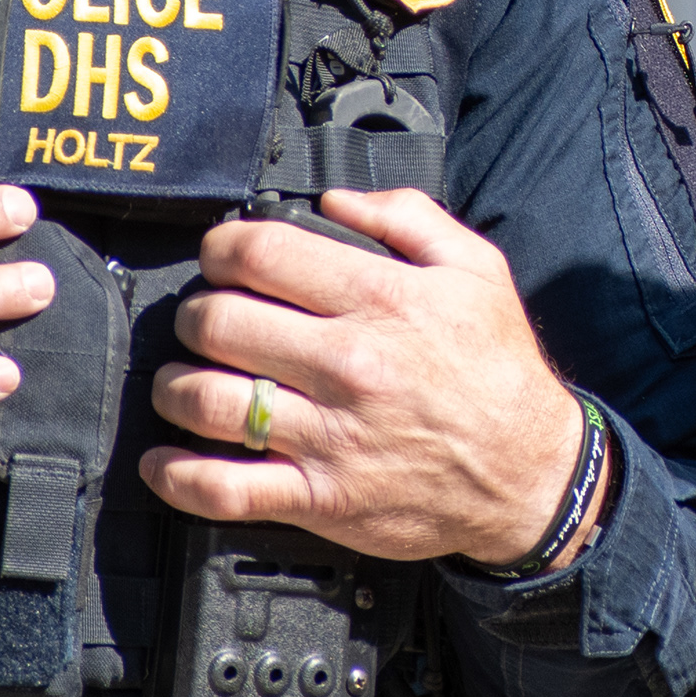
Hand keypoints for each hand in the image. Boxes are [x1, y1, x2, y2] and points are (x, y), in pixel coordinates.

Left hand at [143, 189, 590, 565]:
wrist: (531, 475)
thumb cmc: (500, 372)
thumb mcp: (478, 270)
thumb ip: (408, 217)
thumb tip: (336, 198)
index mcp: (381, 299)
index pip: (260, 254)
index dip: (220, 248)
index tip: (219, 258)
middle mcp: (348, 364)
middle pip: (219, 322)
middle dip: (195, 314)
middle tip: (203, 319)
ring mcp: (330, 435)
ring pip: (207, 401)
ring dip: (174, 386)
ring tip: (182, 381)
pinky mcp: (321, 498)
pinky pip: (223, 488)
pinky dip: (176, 476)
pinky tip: (163, 461)